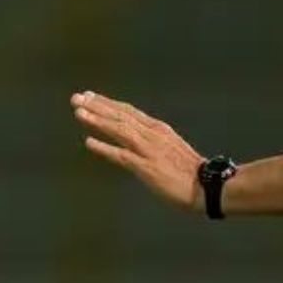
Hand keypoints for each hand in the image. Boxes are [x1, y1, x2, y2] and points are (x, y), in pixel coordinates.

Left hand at [72, 90, 204, 210]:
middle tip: (75, 98)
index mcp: (157, 129)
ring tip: (79, 113)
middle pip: (120, 116)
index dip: (107, 103)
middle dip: (97, 106)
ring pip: (119, 130)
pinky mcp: (147, 167)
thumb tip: (135, 136)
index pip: (128, 111)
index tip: (89, 96)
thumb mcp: (170, 147)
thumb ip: (152, 140)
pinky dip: (105, 148)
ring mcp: (149, 150)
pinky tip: (89, 142)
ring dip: (98, 120)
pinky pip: (122, 155)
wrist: (207, 186)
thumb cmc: (189, 171)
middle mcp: (152, 134)